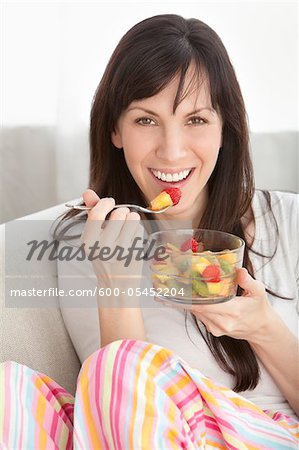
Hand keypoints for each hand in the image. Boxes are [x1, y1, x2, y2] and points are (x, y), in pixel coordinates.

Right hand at [80, 189, 145, 303]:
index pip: (97, 213)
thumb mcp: (93, 237)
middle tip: (120, 219)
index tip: (110, 203)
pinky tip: (131, 239)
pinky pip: (139, 228)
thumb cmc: (104, 257)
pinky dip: (136, 230)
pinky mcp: (135, 252)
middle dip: (122, 211)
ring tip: (126, 227)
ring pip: (132, 218)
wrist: (116, 284)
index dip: (105, 203)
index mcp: (88, 242)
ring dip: (131, 218)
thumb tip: (88, 192)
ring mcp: (121, 250)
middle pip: (119, 213)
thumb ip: (91, 213)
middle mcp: (103, 247)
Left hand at [185, 268, 275, 343]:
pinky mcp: (214, 331)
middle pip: (198, 308)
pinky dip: (198, 307)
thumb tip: (239, 271)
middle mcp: (224, 322)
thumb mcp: (258, 291)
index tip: (190, 283)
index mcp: (234, 311)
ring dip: (194, 301)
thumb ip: (248, 281)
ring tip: (195, 288)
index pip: (206, 305)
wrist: (261, 328)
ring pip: (197, 313)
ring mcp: (217, 329)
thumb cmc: (258, 308)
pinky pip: (200, 317)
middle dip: (191, 295)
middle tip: (188, 281)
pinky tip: (202, 299)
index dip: (194, 294)